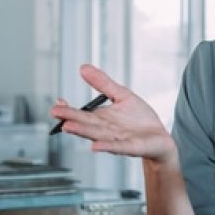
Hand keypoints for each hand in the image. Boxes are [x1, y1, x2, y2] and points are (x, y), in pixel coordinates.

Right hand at [50, 65, 177, 164]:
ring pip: (98, 135)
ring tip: (68, 126)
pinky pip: (118, 147)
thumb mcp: (122, 95)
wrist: (159, 138)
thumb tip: (83, 68)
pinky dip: (107, 146)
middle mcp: (106, 130)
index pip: (82, 114)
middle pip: (86, 123)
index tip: (57, 103)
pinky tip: (95, 146)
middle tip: (55, 112)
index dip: (69, 109)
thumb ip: (103, 83)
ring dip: (83, 131)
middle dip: (71, 118)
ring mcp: (118, 139)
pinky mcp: (131, 147)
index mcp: (102, 118)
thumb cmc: (140, 120)